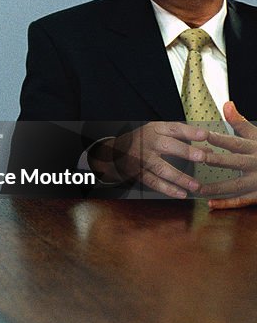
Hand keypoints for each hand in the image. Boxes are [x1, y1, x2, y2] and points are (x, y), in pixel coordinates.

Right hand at [89, 122, 205, 197]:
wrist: (113, 152)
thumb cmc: (143, 141)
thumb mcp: (158, 134)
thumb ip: (183, 140)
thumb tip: (209, 151)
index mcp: (154, 129)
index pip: (173, 128)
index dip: (189, 132)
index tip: (205, 135)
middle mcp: (148, 142)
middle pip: (167, 146)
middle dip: (185, 151)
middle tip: (202, 157)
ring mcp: (142, 159)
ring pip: (161, 168)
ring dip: (179, 177)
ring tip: (196, 185)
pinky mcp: (138, 173)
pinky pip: (154, 182)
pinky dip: (167, 189)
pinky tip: (181, 194)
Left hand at [199, 101, 256, 208]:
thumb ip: (240, 123)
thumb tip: (227, 103)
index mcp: (254, 148)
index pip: (235, 142)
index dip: (219, 138)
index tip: (202, 134)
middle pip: (235, 162)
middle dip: (217, 160)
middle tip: (198, 158)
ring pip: (236, 185)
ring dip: (216, 187)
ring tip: (197, 187)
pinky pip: (242, 201)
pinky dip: (227, 203)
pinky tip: (210, 203)